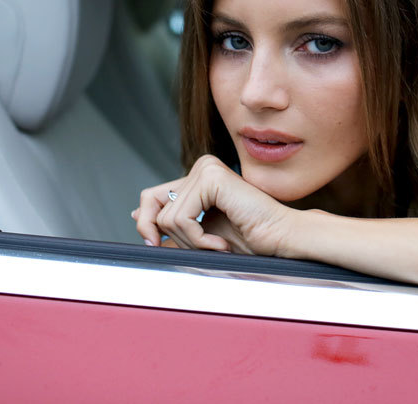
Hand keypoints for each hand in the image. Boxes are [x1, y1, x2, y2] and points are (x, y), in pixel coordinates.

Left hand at [132, 155, 295, 254]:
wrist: (280, 240)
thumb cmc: (250, 240)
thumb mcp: (200, 235)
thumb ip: (173, 224)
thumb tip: (137, 215)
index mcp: (198, 178)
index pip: (151, 196)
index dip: (148, 224)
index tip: (158, 245)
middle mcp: (201, 168)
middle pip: (151, 204)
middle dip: (167, 236)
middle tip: (197, 249)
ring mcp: (206, 169)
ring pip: (166, 217)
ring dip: (190, 243)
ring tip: (217, 246)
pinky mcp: (211, 177)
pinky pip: (180, 217)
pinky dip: (196, 239)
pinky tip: (219, 244)